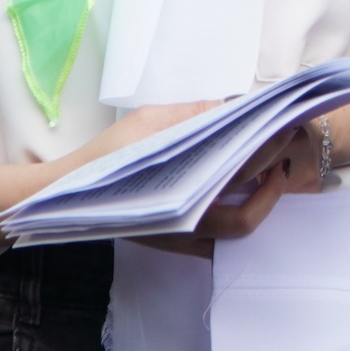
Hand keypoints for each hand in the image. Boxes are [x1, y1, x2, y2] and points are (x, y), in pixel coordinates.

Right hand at [37, 103, 318, 259]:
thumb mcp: (149, 122)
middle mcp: (190, 219)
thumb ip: (194, 114)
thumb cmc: (105, 155)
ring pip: (239, 228)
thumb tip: (232, 104)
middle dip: (275, 175)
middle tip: (285, 148)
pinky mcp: (175, 246)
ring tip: (267, 169)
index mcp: (188, 185)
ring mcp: (183, 238)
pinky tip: (238, 193)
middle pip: (251, 203)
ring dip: (261, 201)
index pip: (246, 166)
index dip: (271, 146)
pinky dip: (235, 217)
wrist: (65, 197)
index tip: (285, 128)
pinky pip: (218, 241)